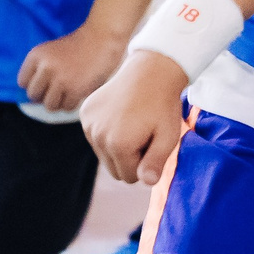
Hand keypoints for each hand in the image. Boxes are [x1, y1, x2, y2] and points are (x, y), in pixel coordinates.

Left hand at [19, 23, 130, 115]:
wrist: (102, 38)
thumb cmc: (78, 46)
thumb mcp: (51, 51)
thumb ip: (40, 68)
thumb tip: (34, 98)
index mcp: (36, 55)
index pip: (22, 82)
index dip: (34, 84)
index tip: (46, 82)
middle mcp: (45, 67)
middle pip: (34, 95)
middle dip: (45, 95)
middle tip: (57, 89)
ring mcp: (60, 79)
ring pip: (49, 105)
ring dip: (58, 102)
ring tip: (67, 93)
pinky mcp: (75, 89)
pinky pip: (66, 107)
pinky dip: (72, 104)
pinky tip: (78, 93)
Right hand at [79, 49, 190, 183]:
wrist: (150, 71)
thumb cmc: (163, 106)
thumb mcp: (168, 136)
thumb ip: (156, 162)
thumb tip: (146, 182)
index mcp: (118, 145)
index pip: (130, 177)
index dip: (145, 163)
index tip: (152, 142)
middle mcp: (98, 136)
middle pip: (114, 170)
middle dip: (131, 159)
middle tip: (144, 135)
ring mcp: (88, 124)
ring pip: (104, 155)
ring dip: (119, 147)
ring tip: (133, 124)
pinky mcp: (84, 113)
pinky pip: (96, 138)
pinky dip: (108, 132)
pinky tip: (120, 115)